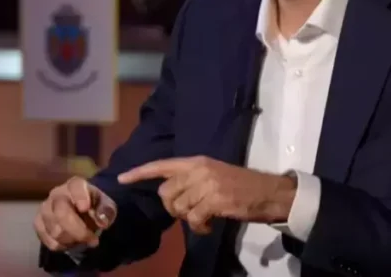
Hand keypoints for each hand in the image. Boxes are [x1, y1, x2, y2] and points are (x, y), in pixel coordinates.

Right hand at [34, 176, 117, 251]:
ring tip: (82, 241)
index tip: (85, 208)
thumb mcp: (107, 206)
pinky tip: (69, 243)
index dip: (79, 197)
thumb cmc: (95, 206)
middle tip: (92, 240)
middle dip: (78, 231)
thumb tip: (102, 221)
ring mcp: (45, 207)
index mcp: (75, 185)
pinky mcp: (38, 222)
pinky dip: (59, 245)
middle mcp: (57, 193)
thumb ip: (106, 211)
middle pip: (61, 213)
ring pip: (54, 229)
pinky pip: (45, 237)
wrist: (82, 211)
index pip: (75, 187)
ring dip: (70, 240)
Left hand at [118, 156, 295, 234]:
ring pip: (179, 208)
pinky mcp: (215, 200)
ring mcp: (207, 184)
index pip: (162, 165)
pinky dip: (199, 227)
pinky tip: (209, 226)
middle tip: (189, 213)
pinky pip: (193, 220)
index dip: (140, 173)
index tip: (121, 179)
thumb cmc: (242, 185)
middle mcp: (199, 170)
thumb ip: (192, 180)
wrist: (269, 192)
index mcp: (197, 161)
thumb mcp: (214, 174)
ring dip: (189, 220)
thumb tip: (172, 197)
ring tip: (204, 219)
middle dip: (173, 208)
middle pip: (166, 193)